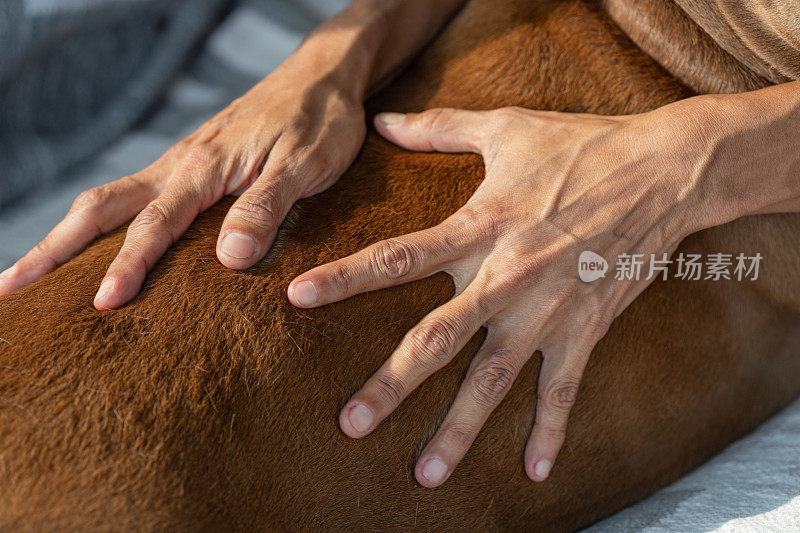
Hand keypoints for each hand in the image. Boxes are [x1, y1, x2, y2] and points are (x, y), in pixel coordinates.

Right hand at [0, 59, 365, 308]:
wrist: (321, 75)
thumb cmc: (319, 120)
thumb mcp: (306, 165)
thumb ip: (267, 207)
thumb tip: (228, 259)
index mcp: (204, 167)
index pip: (155, 224)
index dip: (128, 266)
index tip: (103, 305)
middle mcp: (180, 164)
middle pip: (101, 209)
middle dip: (54, 250)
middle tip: (10, 288)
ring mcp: (180, 163)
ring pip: (109, 200)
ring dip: (66, 237)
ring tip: (32, 273)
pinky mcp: (191, 164)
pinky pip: (134, 195)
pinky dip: (103, 223)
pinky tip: (97, 245)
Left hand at [288, 104, 708, 485]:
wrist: (665, 169)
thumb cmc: (581, 145)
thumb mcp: (506, 128)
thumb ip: (439, 127)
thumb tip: (382, 120)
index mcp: (479, 227)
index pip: (397, 257)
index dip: (344, 277)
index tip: (298, 299)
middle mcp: (505, 277)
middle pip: (436, 340)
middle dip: (391, 386)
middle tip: (349, 426)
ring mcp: (547, 310)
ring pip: (493, 381)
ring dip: (458, 430)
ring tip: (425, 476)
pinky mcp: (586, 328)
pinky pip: (564, 391)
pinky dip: (550, 432)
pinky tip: (533, 473)